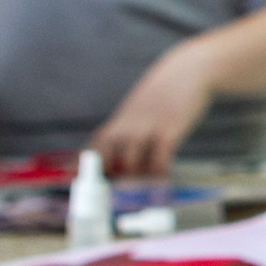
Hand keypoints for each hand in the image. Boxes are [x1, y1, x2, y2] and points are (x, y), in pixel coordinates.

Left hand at [90, 47, 212, 177]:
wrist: (188, 71)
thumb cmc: (164, 95)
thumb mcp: (140, 110)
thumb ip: (131, 131)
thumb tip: (125, 160)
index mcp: (119, 122)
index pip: (94, 148)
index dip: (84, 167)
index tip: (78, 184)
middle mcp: (128, 126)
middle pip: (106, 157)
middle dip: (108, 179)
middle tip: (118, 194)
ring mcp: (148, 127)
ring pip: (130, 162)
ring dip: (136, 179)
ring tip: (146, 186)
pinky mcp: (170, 129)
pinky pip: (159, 158)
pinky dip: (159, 172)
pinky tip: (164, 176)